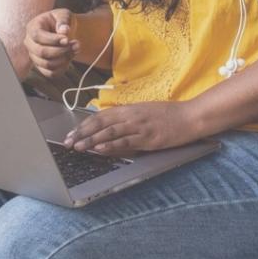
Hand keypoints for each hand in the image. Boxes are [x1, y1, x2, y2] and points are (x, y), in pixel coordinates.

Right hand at [25, 9, 78, 79]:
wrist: (63, 31)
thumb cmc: (61, 21)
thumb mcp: (63, 14)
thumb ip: (63, 20)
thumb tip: (64, 30)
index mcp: (32, 27)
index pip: (38, 36)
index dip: (53, 40)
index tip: (67, 39)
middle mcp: (30, 43)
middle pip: (41, 52)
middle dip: (61, 50)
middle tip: (76, 44)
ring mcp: (34, 56)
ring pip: (47, 64)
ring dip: (65, 59)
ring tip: (76, 48)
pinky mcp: (41, 66)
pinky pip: (51, 73)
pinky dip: (63, 67)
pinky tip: (70, 57)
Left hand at [63, 101, 203, 156]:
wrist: (190, 117)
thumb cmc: (168, 115)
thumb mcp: (144, 112)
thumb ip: (127, 118)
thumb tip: (109, 126)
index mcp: (129, 109)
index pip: (101, 116)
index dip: (84, 125)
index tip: (71, 133)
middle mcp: (132, 115)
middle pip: (101, 123)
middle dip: (82, 133)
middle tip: (67, 142)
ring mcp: (140, 126)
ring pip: (110, 132)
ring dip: (92, 140)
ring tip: (78, 146)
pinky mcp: (148, 138)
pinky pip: (126, 142)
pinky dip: (111, 145)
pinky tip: (99, 149)